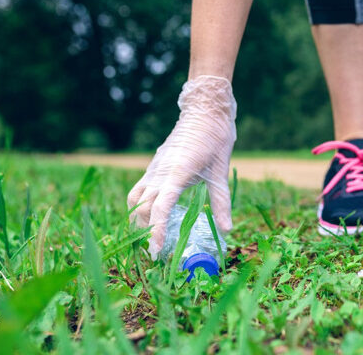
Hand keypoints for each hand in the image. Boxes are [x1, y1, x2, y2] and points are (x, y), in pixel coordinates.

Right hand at [127, 75, 236, 258]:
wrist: (205, 111)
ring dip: (138, 219)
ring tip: (149, 236)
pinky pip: (140, 189)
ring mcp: (154, 168)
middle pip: (142, 208)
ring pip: (135, 199)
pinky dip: (141, 205)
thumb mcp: (221, 172)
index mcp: (176, 174)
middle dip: (145, 231)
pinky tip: (153, 215)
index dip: (156, 232)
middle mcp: (159, 172)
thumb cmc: (216, 139)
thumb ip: (221, 203)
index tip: (157, 251)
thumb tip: (227, 230)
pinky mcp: (154, 166)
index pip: (159, 209)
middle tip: (155, 252)